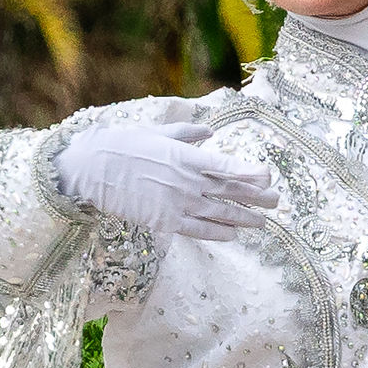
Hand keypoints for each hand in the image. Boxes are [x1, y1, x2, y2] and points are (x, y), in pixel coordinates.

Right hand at [54, 119, 281, 242]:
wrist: (91, 170)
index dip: (251, 173)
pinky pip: (198, 230)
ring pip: (219, 214)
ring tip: (262, 223)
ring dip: (243, 219)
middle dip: (256, 198)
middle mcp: (187, 181)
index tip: (267, 177)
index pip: (228, 166)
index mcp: (187, 156)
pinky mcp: (164, 222)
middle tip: (276, 202)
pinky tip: (233, 236)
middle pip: (230, 192)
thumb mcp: (156, 132)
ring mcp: (177, 203)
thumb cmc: (121, 145)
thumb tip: (209, 132)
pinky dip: (218, 233)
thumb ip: (186, 134)